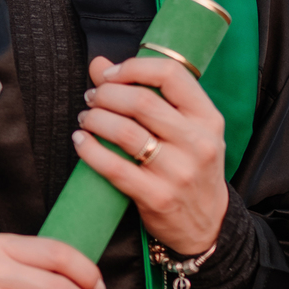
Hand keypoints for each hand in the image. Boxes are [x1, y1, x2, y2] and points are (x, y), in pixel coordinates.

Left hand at [73, 55, 228, 255]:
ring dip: (95, 120)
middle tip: (91, 98)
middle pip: (142, 102)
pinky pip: (115, 168)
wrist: (207, 224)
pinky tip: (80, 142)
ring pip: (125, 133)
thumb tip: (98, 64)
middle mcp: (198, 142)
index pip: (171, 75)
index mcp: (208, 118)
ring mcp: (179, 172)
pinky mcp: (158, 197)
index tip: (108, 74)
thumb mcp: (185, 129)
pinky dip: (90, 151)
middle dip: (106, 95)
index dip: (133, 68)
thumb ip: (148, 94)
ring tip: (85, 119)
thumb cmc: (191, 168)